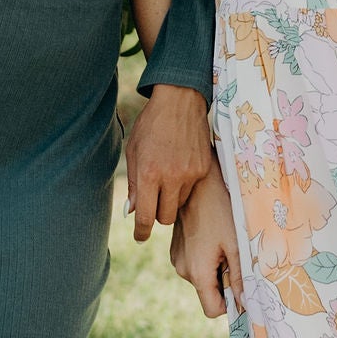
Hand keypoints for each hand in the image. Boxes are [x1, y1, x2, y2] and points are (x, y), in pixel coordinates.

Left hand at [125, 85, 212, 238]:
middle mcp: (171, 177)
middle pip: (165, 218)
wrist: (180, 100)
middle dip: (157, 215)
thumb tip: (133, 211)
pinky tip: (178, 166)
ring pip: (179, 205)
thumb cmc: (151, 124)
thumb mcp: (134, 151)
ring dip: (171, 199)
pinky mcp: (203, 169)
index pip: (146, 217)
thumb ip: (134, 184)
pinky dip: (183, 186)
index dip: (141, 231)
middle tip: (152, 201)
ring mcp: (191, 174)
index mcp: (149, 173)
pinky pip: (191, 190)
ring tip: (166, 177)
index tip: (140, 237)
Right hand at [169, 165, 241, 320]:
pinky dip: (207, 258)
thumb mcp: (236, 245)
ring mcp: (177, 259)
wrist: (199, 184)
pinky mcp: (176, 249)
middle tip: (234, 255)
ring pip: (202, 278)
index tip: (242, 287)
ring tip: (223, 242)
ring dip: (215, 268)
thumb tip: (246, 304)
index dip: (230, 304)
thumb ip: (240, 278)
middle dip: (224, 282)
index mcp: (197, 272)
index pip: (213, 310)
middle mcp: (182, 270)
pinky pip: (195, 264)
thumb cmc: (221, 212)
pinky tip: (213, 236)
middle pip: (209, 293)